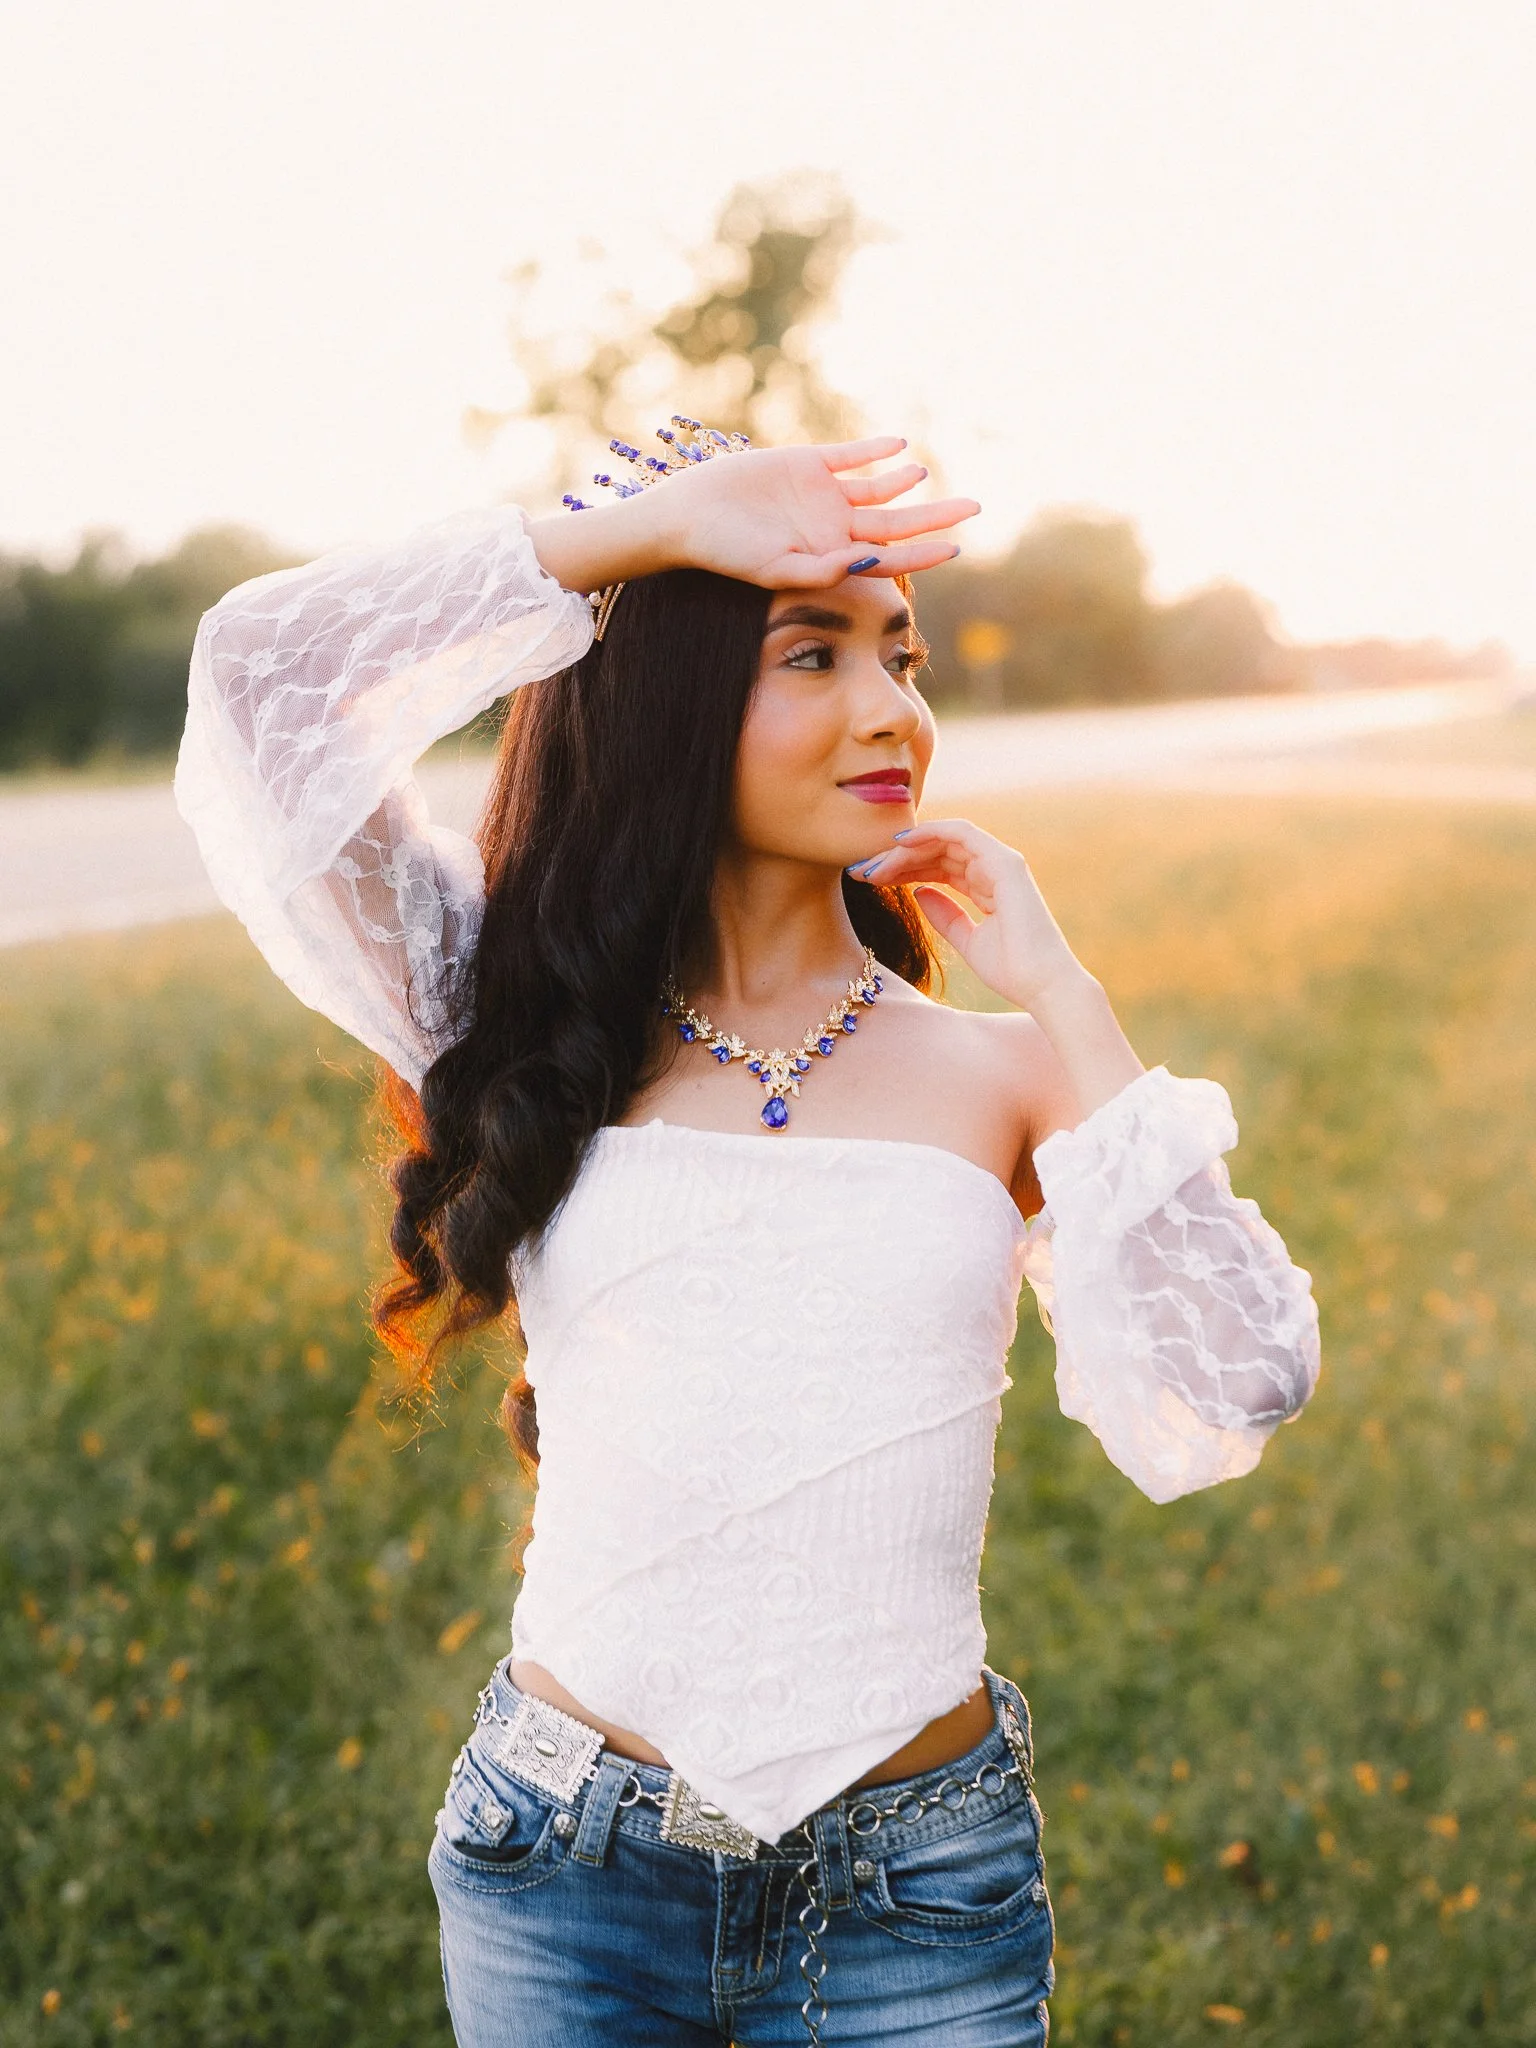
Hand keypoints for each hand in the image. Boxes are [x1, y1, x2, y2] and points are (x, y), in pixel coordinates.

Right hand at [529, 436, 978, 595]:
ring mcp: (822, 496)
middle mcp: (833, 528)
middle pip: (897, 522)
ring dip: (904, 480)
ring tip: (928, 471)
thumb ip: (821, 569)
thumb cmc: (725, 553)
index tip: (958, 544)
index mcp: (832, 558)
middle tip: (975, 505)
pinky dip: (874, 449)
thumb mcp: (774, 569)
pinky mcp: (806, 463)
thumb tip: (871, 560)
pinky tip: (899, 444)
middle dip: (935, 515)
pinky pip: (850, 455)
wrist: (687, 516)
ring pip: (879, 488)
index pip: (890, 557)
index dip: (924, 552)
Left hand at [852, 818, 1086, 1013]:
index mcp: (987, 887)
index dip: (903, 869)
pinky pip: (962, 834)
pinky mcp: (1005, 863)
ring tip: (873, 866)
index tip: (869, 879)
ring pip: (944, 841)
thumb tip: (918, 892)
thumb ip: (945, 914)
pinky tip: (900, 843)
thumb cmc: (1012, 970)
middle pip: (937, 852)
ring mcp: (1001, 863)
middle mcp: (994, 869)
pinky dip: (931, 832)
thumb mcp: (967, 940)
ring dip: (906, 850)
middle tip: (860, 871)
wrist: (1042, 986)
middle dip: (896, 859)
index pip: (939, 866)